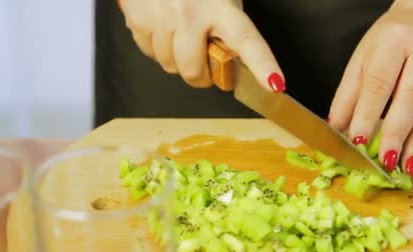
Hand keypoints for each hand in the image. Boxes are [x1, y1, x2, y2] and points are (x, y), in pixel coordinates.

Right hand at [117, 0, 285, 90]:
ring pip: (168, 64)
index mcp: (221, 7)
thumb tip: (238, 62)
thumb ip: (230, 27)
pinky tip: (162, 25)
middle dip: (199, 74)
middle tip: (204, 59)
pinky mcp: (137, 17)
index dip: (262, 65)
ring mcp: (161, 16)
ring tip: (181, 33)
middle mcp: (190, 12)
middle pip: (193, 70)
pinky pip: (147, 51)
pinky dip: (155, 45)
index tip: (274, 84)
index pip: (246, 40)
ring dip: (176, 58)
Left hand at [328, 0, 412, 175]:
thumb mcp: (365, 54)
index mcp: (394, 38)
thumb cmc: (394, 36)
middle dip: (396, 131)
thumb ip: (350, 92)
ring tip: (406, 165)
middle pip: (411, 95)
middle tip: (384, 160)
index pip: (379, 81)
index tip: (357, 140)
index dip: (367, 114)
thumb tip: (336, 127)